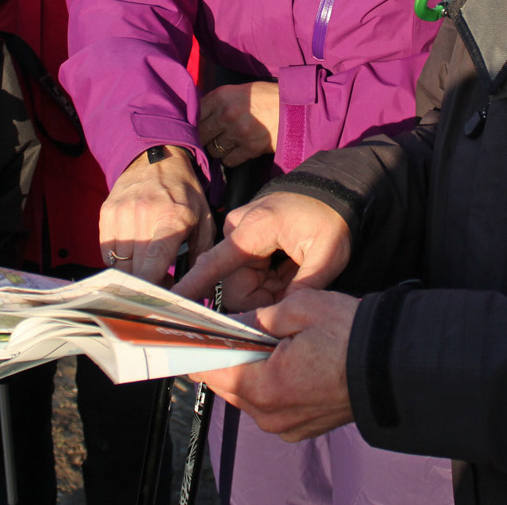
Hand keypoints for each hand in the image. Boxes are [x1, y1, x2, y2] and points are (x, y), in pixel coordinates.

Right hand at [100, 147, 214, 284]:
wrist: (156, 159)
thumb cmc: (184, 193)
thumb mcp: (204, 220)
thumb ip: (202, 256)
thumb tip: (199, 291)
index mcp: (171, 218)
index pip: (155, 262)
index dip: (155, 288)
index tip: (161, 304)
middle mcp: (142, 215)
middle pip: (135, 270)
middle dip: (147, 286)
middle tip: (162, 284)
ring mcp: (120, 214)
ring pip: (119, 265)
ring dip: (133, 276)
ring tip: (149, 269)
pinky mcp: (106, 214)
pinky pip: (107, 253)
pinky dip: (120, 262)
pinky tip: (135, 256)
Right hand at [175, 191, 349, 310]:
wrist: (334, 190)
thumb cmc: (332, 218)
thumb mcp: (328, 255)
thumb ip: (304, 288)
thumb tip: (280, 316)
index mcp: (253, 230)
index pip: (215, 264)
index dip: (193, 287)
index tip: (172, 302)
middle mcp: (238, 229)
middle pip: (235, 286)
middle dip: (264, 296)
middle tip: (296, 282)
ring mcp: (239, 233)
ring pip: (243, 282)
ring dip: (269, 287)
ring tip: (297, 269)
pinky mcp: (244, 238)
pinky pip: (248, 272)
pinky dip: (270, 278)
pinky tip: (290, 265)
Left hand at [191, 289, 357, 441]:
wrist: (397, 367)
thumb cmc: (353, 336)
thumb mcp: (300, 307)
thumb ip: (259, 317)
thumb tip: (239, 323)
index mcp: (265, 387)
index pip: (211, 370)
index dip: (201, 347)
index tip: (196, 331)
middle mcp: (271, 415)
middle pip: (228, 385)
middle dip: (227, 357)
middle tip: (231, 329)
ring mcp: (288, 425)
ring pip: (249, 396)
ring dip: (249, 370)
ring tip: (263, 342)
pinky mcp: (304, 427)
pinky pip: (271, 405)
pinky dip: (270, 384)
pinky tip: (282, 360)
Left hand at [199, 82, 280, 166]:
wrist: (294, 108)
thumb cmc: (266, 97)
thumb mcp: (239, 91)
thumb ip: (218, 102)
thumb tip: (196, 115)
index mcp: (222, 96)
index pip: (194, 114)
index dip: (194, 122)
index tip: (198, 126)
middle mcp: (227, 114)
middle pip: (201, 134)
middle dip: (206, 137)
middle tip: (213, 136)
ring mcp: (238, 133)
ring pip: (213, 150)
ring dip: (219, 148)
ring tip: (229, 142)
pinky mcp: (250, 148)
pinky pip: (228, 160)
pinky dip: (231, 158)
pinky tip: (239, 149)